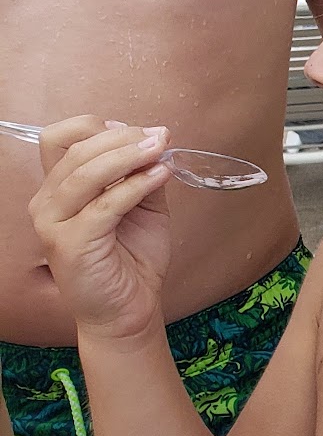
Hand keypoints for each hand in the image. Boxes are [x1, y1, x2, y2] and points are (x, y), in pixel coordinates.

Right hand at [27, 115, 173, 339]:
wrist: (129, 308)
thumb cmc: (133, 258)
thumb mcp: (144, 205)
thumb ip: (142, 173)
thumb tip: (156, 140)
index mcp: (59, 188)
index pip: (59, 139)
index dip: (96, 127)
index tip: (138, 130)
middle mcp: (48, 201)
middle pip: (75, 150)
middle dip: (122, 138)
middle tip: (160, 137)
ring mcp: (54, 222)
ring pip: (85, 173)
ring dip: (128, 156)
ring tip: (162, 150)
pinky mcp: (71, 243)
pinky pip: (105, 204)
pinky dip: (135, 185)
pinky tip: (161, 175)